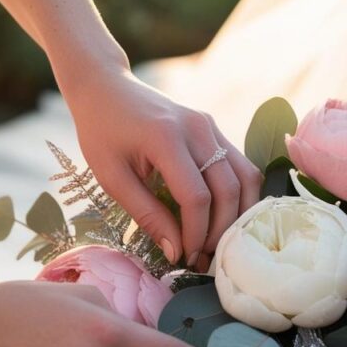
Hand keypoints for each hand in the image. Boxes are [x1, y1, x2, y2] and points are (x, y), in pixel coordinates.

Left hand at [65, 68, 261, 270]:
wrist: (106, 88)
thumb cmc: (101, 133)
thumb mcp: (112, 178)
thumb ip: (146, 215)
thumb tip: (175, 252)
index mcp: (166, 138)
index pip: (197, 197)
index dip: (196, 234)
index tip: (186, 257)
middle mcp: (198, 129)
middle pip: (228, 190)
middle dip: (220, 231)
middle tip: (204, 258)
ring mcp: (211, 126)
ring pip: (246, 178)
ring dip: (237, 215)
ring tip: (217, 242)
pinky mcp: (215, 129)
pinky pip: (241, 167)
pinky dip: (239, 196)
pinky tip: (223, 218)